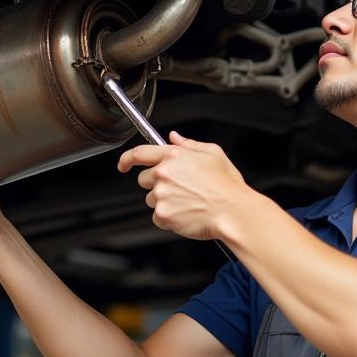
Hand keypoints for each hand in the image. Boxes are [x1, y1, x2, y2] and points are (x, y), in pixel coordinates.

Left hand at [117, 131, 250, 240]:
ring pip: (151, 199)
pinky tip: (185, 213)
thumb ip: (189, 144)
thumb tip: (175, 137)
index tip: (123, 165)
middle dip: (156, 183)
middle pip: (143, 179)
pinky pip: (157, 217)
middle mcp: (164, 174)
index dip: (126, 159)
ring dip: (164, 201)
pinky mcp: (162, 215)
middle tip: (178, 189)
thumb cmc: (226, 186)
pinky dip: (168, 218)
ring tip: (187, 202)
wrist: (233, 212)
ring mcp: (161, 195)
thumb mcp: (213, 153)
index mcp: (174, 156)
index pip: (139, 153)